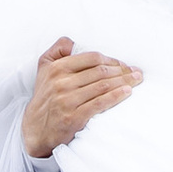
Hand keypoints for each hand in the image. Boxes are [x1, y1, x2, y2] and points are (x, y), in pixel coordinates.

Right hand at [22, 35, 140, 156]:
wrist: (35, 129)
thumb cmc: (44, 97)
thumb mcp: (43, 68)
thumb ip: (58, 50)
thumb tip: (74, 42)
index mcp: (57, 68)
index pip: (92, 58)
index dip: (111, 59)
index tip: (123, 64)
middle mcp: (61, 83)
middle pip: (101, 72)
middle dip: (122, 70)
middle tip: (136, 72)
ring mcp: (68, 101)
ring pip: (103, 86)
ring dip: (124, 81)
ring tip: (137, 80)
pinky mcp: (74, 117)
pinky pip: (100, 103)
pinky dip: (116, 96)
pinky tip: (127, 92)